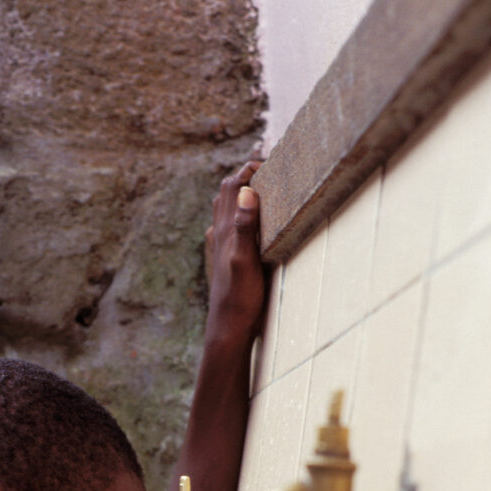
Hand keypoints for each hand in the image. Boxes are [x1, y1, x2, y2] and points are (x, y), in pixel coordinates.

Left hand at [204, 159, 265, 346]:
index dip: (249, 169)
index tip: (271, 162)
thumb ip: (244, 226)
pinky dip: (238, 215)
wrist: (228, 328)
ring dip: (239, 194)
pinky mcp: (225, 260)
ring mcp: (220, 247)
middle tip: (268, 169)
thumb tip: (247, 191)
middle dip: (245, 175)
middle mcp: (219, 234)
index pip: (232, 185)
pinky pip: (227, 228)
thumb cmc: (239, 298)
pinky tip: (245, 224)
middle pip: (226, 192)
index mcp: (225, 229)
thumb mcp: (246, 260)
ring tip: (259, 188)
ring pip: (224, 209)